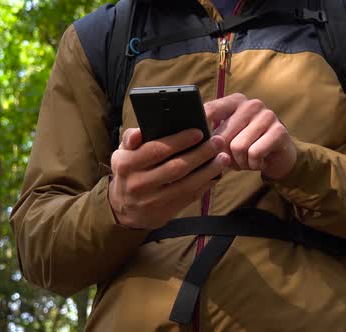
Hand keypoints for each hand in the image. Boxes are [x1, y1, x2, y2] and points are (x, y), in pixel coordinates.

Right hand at [108, 128, 230, 229]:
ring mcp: (153, 201)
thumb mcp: (122, 154)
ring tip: (223, 158)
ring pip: (186, 185)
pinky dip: (205, 185)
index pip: (157, 150)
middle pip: (176, 168)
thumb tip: (139, 132)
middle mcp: (138, 184)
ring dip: (208, 171)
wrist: (124, 209)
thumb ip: (131, 139)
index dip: (180, 141)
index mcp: (127, 165)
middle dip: (200, 154)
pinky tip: (216, 174)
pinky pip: (189, 197)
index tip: (199, 132)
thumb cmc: (129, 172)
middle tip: (217, 142)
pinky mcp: (165, 212)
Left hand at [204, 93, 295, 178]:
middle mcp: (251, 105)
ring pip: (238, 147)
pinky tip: (259, 162)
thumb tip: (196, 141)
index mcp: (235, 101)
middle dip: (224, 155)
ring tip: (246, 161)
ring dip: (240, 162)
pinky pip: (254, 153)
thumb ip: (213, 134)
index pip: (210, 110)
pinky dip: (253, 164)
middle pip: (223, 136)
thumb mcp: (229, 137)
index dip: (200, 126)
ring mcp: (267, 116)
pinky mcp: (279, 131)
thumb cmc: (248, 146)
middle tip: (232, 160)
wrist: (279, 156)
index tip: (195, 142)